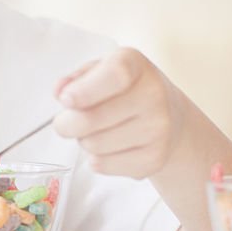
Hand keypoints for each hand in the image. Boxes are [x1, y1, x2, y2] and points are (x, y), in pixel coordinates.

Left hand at [52, 48, 183, 178]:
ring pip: (94, 145)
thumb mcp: (102, 71)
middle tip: (69, 121)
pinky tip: (113, 146)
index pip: (115, 75)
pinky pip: (104, 165)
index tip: (66, 100)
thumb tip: (61, 91)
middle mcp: (153, 94)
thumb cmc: (127, 91)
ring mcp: (158, 128)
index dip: (86, 90)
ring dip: (85, 141)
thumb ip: (77, 78)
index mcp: (136, 65)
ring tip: (100, 130)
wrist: (170, 118)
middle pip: (92, 119)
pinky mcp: (155, 158)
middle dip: (68, 124)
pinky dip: (98, 159)